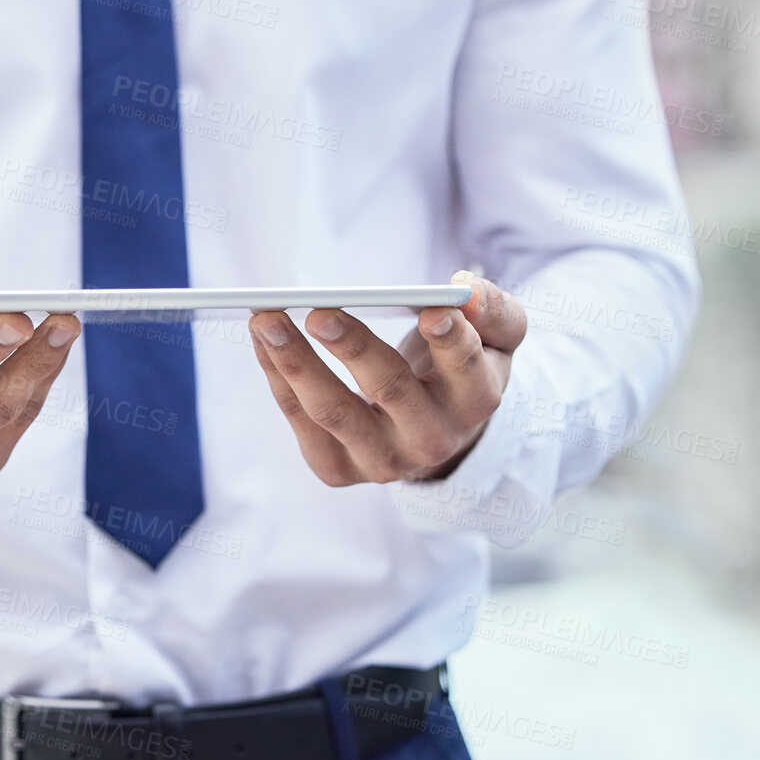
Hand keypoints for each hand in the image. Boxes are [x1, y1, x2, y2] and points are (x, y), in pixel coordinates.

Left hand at [248, 273, 525, 485]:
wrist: (437, 430)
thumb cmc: (463, 365)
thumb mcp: (498, 336)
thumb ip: (494, 310)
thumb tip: (463, 290)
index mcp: (476, 400)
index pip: (465, 369)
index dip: (451, 341)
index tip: (431, 309)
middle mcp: (431, 439)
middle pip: (390, 390)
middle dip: (354, 347)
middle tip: (319, 310)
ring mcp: (382, 461)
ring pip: (333, 411)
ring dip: (295, 363)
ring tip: (266, 320)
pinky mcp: (337, 469)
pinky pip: (301, 419)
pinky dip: (276, 376)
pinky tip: (262, 338)